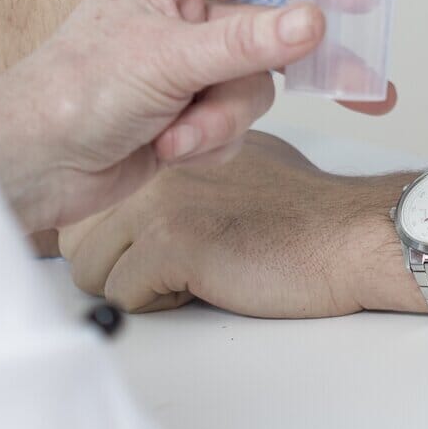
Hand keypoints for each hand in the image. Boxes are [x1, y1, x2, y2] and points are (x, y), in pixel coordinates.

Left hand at [0, 0, 327, 233]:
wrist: (30, 169)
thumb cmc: (73, 93)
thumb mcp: (169, 58)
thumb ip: (248, 42)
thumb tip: (314, 22)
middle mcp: (180, 17)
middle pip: (266, 34)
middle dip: (289, 68)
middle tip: (360, 84)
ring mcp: (185, 70)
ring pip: (252, 89)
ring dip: (220, 119)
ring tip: (179, 135)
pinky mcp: (185, 117)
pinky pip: (232, 127)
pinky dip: (206, 143)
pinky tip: (167, 150)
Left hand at [60, 130, 419, 316]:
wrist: (350, 237)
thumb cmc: (301, 213)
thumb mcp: (236, 163)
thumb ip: (183, 164)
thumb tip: (130, 196)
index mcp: (172, 127)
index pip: (93, 189)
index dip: (108, 223)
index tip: (150, 233)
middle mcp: (157, 154)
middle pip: (77, 230)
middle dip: (119, 256)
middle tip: (181, 249)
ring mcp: (161, 195)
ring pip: (88, 263)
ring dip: (137, 280)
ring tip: (193, 263)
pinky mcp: (172, 240)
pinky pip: (120, 293)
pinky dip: (159, 301)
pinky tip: (205, 278)